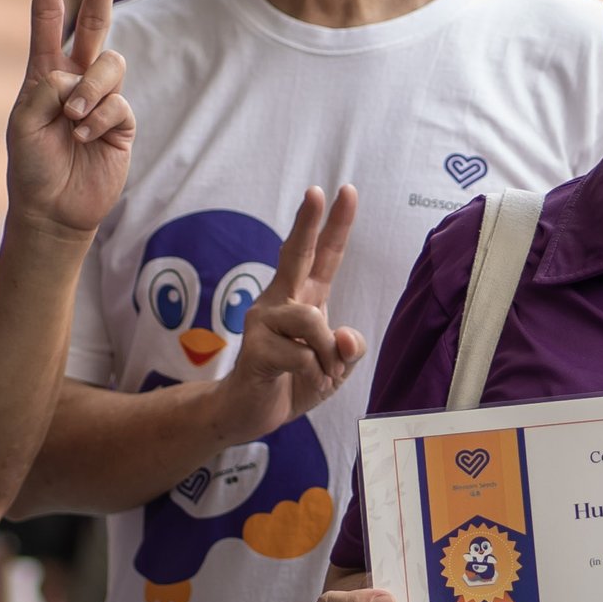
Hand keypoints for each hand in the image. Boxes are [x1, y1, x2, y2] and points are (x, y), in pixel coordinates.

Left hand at [6, 0, 133, 238]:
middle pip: (93, 24)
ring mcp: (102, 100)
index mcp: (44, 74)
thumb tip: (82, 75)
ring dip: (91, 90)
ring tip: (74, 120)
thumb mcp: (24, 120)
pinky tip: (86, 138)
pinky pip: (119, 103)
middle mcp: (76, 80)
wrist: (53, 210)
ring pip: (110, 64)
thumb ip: (48, 88)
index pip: (47, 23)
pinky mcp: (122, 123)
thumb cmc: (31, 166)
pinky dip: (100, 118)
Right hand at [212, 185, 367, 445]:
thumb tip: (345, 336)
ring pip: (311, 320)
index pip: (324, 255)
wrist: (253, 412)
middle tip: (316, 191)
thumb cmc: (295, 380)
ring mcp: (263, 321)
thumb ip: (349, 348)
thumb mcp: (337, 367)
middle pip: (296, 254)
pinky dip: (314, 375)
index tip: (346, 190)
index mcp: (305, 296)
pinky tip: (301, 382)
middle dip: (307, 222)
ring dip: (328, 354)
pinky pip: (302, 356)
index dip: (336, 224)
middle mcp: (281, 299)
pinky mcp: (255, 348)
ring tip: (323, 374)